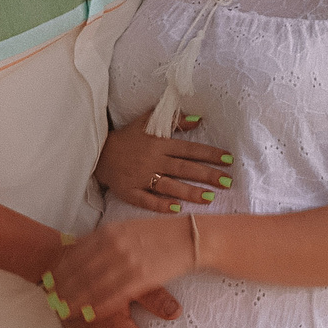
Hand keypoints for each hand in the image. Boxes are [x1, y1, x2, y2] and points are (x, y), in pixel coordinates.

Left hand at [53, 218, 199, 326]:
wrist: (190, 238)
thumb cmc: (159, 235)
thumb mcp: (127, 229)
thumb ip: (105, 239)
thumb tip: (82, 249)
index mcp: (109, 231)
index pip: (76, 252)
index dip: (60, 269)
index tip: (48, 280)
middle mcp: (114, 244)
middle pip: (80, 270)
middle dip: (63, 286)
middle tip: (50, 299)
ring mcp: (127, 261)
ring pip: (93, 285)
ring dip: (76, 299)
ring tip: (63, 310)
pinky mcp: (142, 277)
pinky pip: (114, 295)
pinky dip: (98, 306)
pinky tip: (88, 314)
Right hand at [93, 117, 232, 214]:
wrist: (98, 152)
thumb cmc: (127, 137)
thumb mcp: (147, 122)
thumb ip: (173, 120)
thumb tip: (198, 118)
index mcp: (159, 143)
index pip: (189, 149)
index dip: (209, 154)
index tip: (228, 160)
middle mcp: (152, 160)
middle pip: (184, 168)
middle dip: (207, 175)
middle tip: (227, 181)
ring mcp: (141, 177)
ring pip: (169, 186)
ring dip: (190, 192)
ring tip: (210, 198)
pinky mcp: (130, 191)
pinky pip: (147, 200)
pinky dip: (160, 205)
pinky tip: (177, 209)